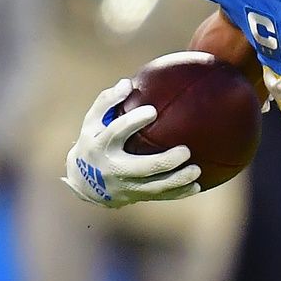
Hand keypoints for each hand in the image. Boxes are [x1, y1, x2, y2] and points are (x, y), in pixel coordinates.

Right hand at [62, 78, 200, 206]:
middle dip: (165, 161)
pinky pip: (159, 196)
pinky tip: (196, 186)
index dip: (133, 122)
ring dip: (177, 180)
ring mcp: (125, 186)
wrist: (84, 182)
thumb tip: (127, 84)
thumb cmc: (94, 141)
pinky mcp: (135, 196)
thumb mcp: (92, 121)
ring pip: (154, 187)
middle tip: (186, 151)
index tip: (153, 111)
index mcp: (101, 145)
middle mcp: (113, 168)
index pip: (116, 133)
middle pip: (141, 167)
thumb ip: (108, 101)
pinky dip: (178, 193)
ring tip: (196, 170)